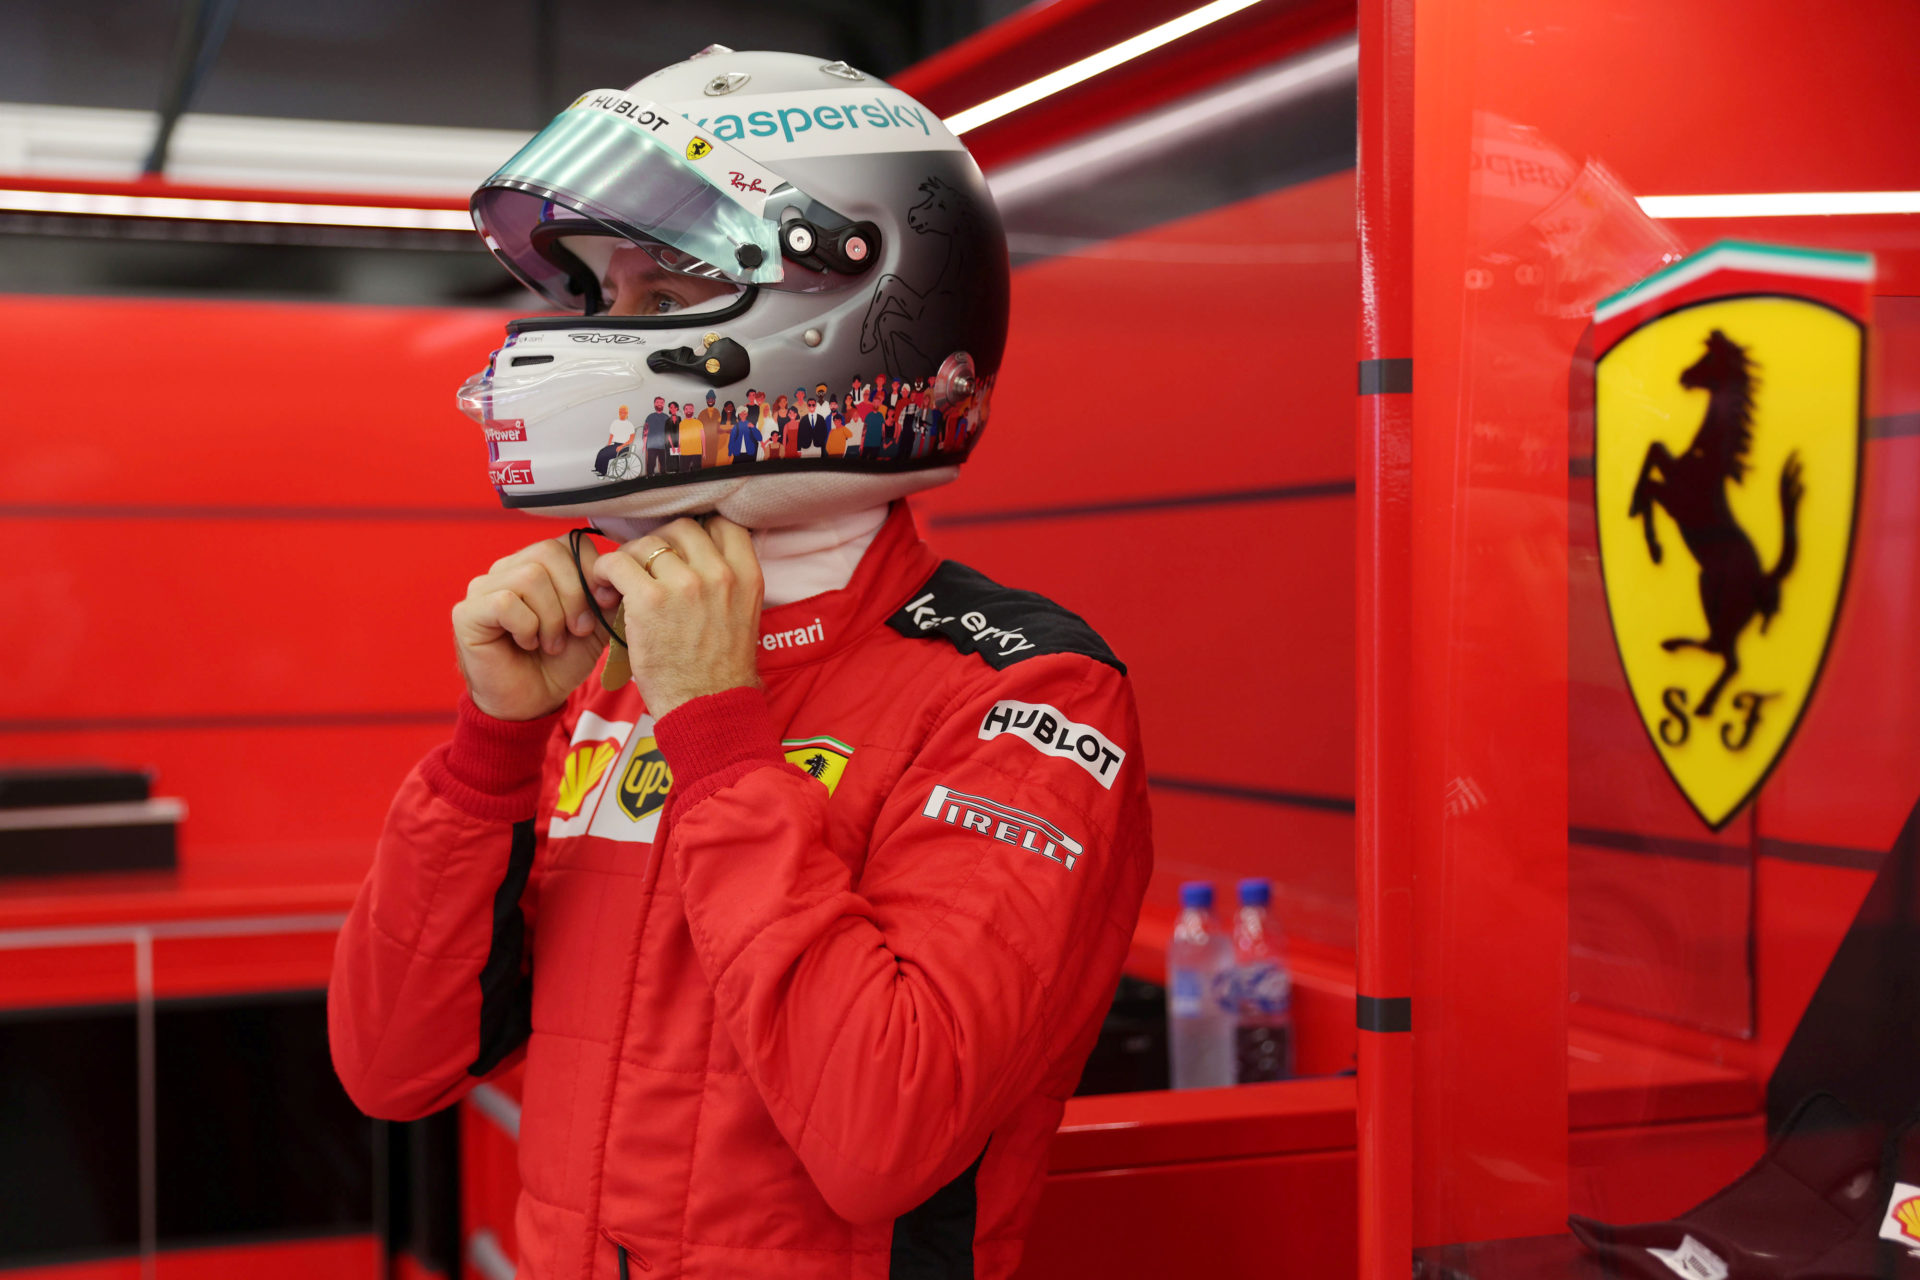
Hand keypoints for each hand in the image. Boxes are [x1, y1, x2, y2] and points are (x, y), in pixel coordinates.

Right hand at [452, 538, 606, 720]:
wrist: (531, 702)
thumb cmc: (559, 662)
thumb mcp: (594, 624)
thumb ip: (604, 595)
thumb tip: (619, 570)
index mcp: (536, 565)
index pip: (568, 541)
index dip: (591, 570)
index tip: (603, 603)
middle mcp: (506, 569)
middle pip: (548, 552)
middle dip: (574, 594)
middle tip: (578, 629)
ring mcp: (482, 588)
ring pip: (529, 576)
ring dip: (551, 617)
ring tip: (552, 643)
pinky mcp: (467, 612)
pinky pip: (505, 602)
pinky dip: (527, 626)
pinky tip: (527, 644)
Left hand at [591, 516, 763, 719]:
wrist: (709, 708)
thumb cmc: (719, 670)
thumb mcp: (742, 615)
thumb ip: (726, 582)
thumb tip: (691, 557)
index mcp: (747, 576)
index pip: (723, 523)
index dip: (698, 530)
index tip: (681, 547)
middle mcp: (720, 573)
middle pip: (682, 528)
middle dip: (660, 542)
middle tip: (647, 566)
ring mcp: (685, 584)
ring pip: (647, 543)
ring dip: (630, 557)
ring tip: (621, 580)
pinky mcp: (650, 599)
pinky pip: (617, 563)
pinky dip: (605, 571)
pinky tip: (604, 587)